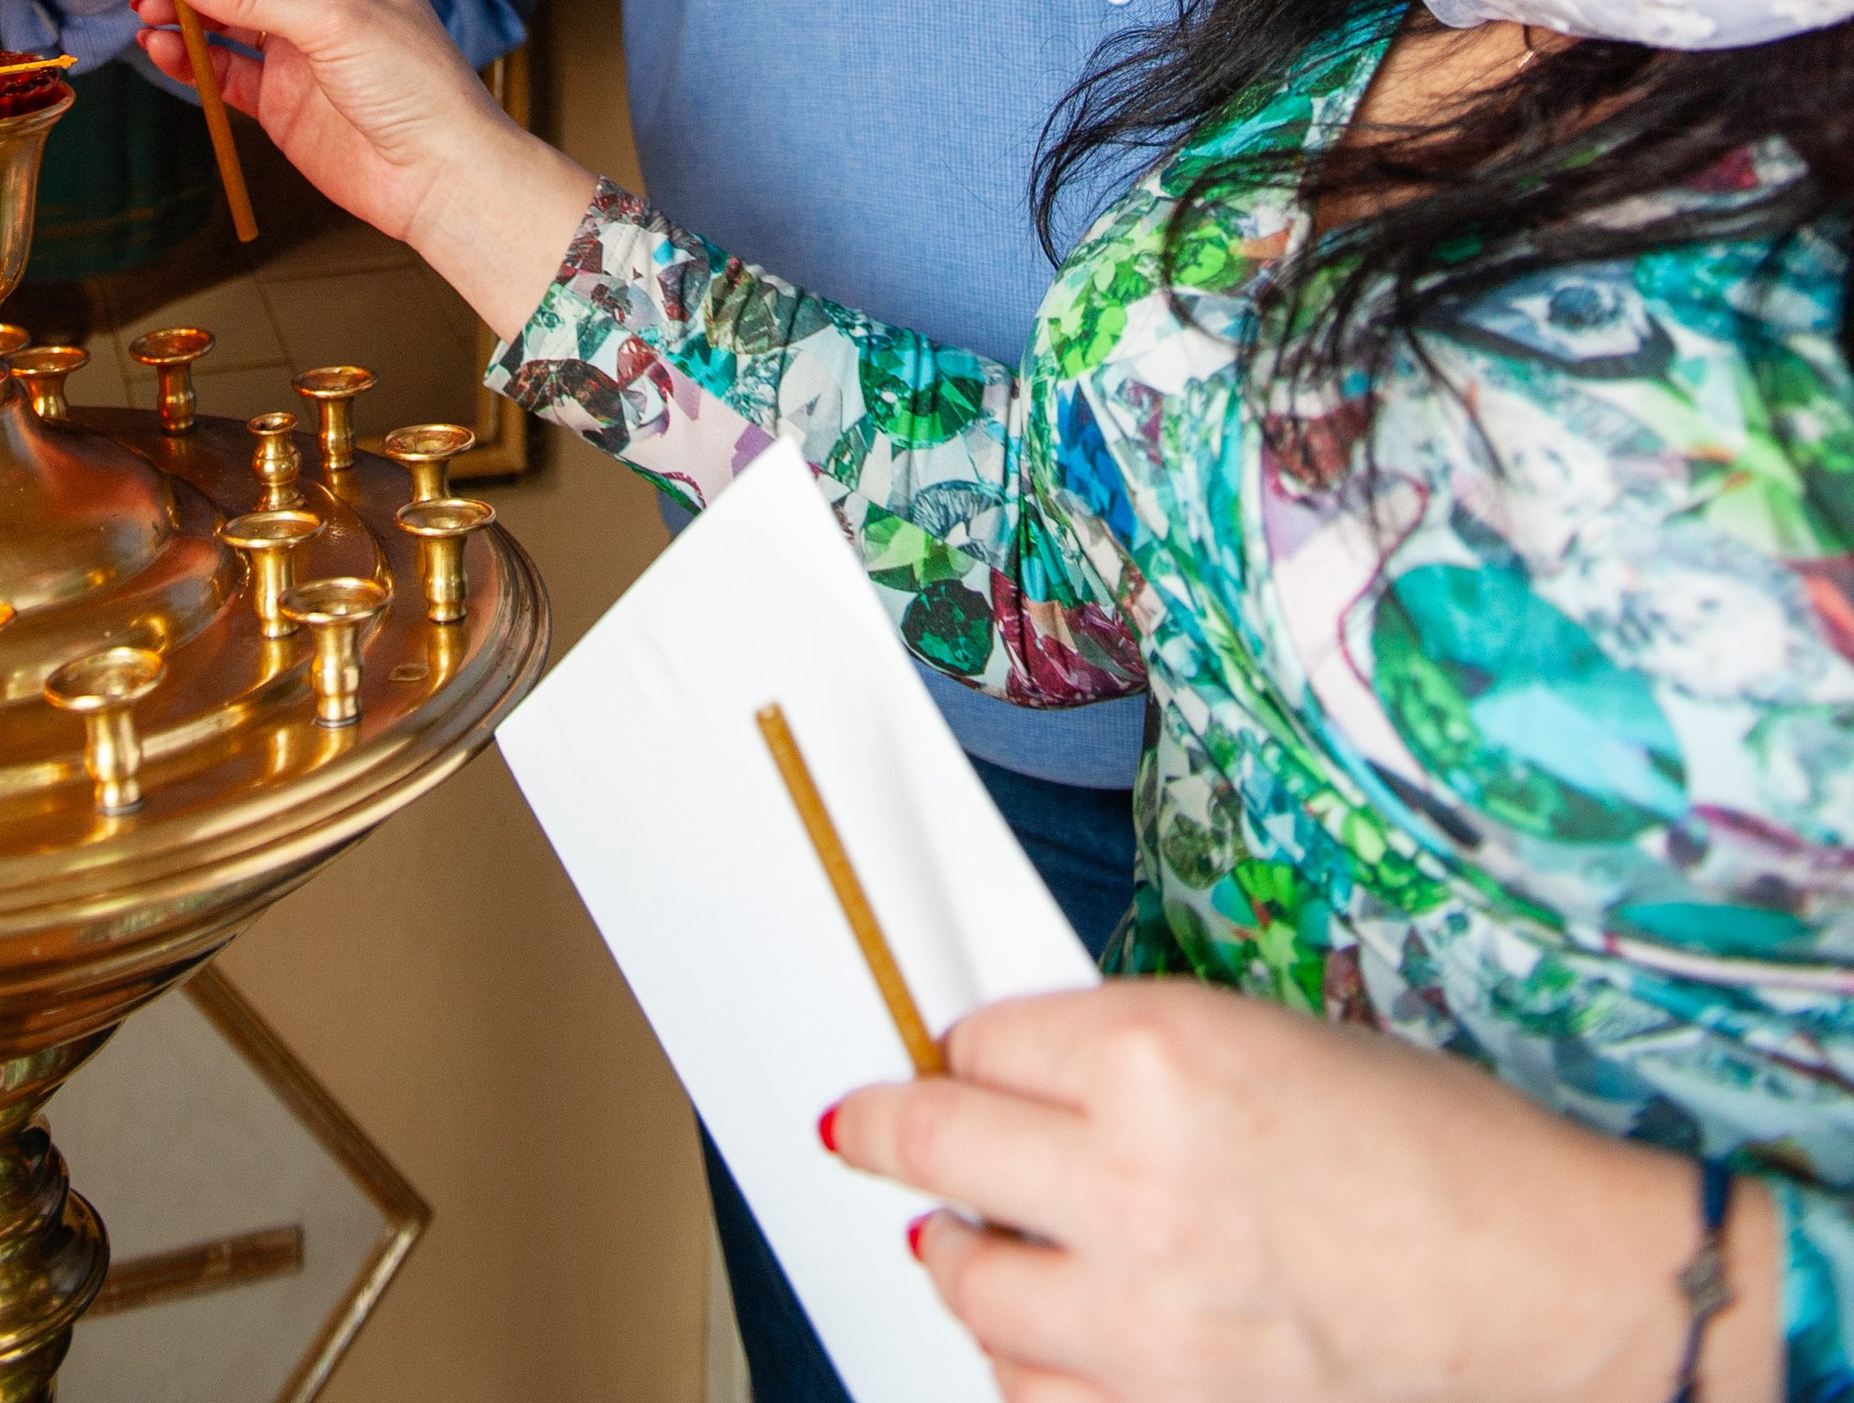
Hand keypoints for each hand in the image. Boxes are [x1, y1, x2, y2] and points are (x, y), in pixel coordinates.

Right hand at [119, 0, 592, 326]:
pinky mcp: (278, 97)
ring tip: (138, 9)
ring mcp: (295, 48)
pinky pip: (220, 68)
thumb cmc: (415, 86)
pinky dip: (186, 57)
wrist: (439, 178)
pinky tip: (160, 49)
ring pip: (218, 14)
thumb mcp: (334, 21)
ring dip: (174, 9)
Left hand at [826, 981, 1777, 1402]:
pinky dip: (1021, 1363)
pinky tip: (1038, 1336)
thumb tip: (1030, 1074)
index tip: (934, 1054)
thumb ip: (1139, 1058)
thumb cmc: (1439, 1149)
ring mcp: (1143, 1311)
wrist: (1545, 1284)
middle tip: (860, 1125)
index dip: (958, 1045)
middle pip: (938, 1148)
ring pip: (970, 1284)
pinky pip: (1034, 1394)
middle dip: (887, 1131)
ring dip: (956, 1255)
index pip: (982, 1038)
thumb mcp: (1271, 1038)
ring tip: (962, 1240)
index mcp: (1157, 1053)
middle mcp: (1130, 1176)